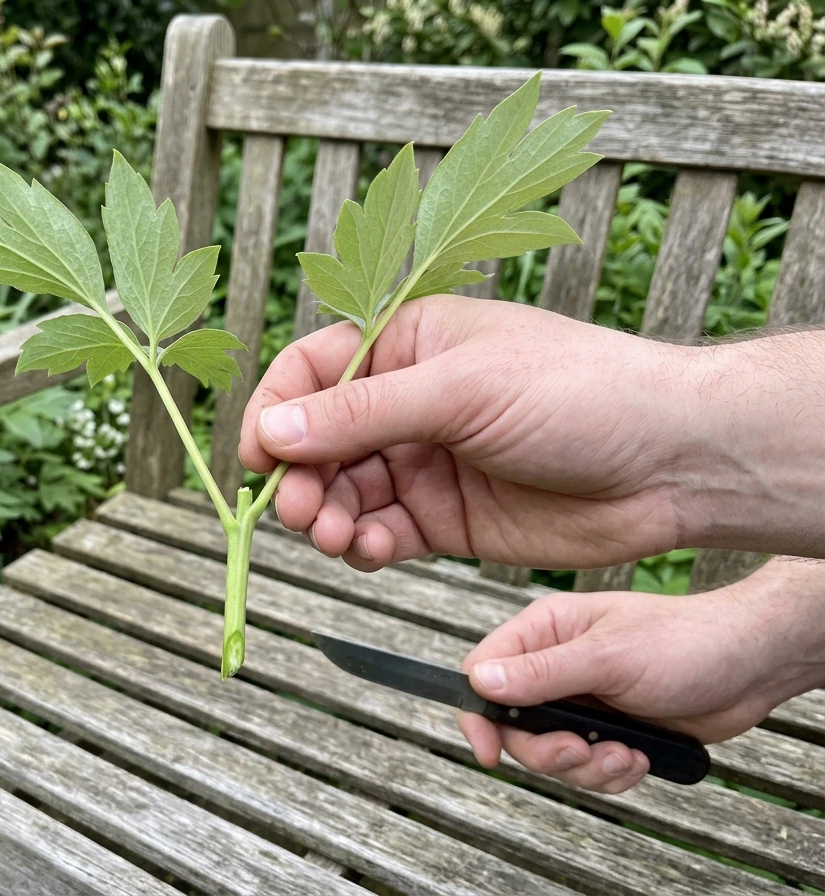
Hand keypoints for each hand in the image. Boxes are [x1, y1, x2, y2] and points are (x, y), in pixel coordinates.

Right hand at [240, 295, 701, 569]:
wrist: (671, 463)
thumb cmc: (580, 392)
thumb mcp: (461, 390)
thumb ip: (362, 413)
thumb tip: (274, 429)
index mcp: (408, 343)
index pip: (312, 371)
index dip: (276, 412)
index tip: (257, 457)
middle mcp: (409, 402)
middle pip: (318, 441)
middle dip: (300, 477)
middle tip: (300, 512)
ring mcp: (426, 462)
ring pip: (343, 493)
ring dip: (327, 518)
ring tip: (337, 538)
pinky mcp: (446, 519)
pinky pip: (381, 533)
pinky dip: (364, 547)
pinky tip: (370, 552)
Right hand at [459, 559, 824, 792]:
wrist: (751, 667)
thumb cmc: (685, 642)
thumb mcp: (608, 656)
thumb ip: (542, 672)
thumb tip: (480, 682)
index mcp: (545, 631)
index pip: (484, 670)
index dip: (480, 714)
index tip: (490, 751)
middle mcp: (556, 665)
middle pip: (514, 724)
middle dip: (548, 750)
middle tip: (583, 751)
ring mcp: (583, 700)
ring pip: (551, 753)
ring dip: (587, 766)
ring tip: (626, 755)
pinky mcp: (610, 730)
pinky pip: (587, 768)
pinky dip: (610, 773)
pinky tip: (641, 758)